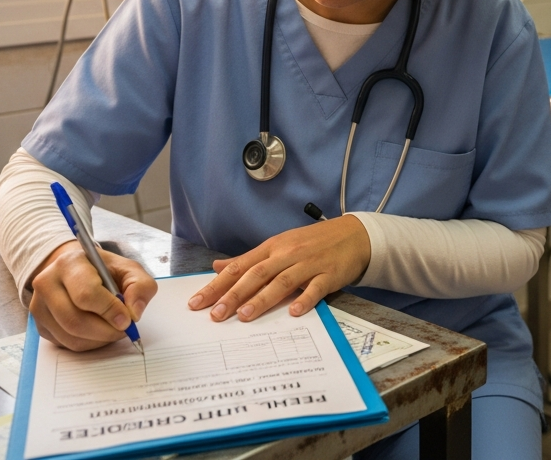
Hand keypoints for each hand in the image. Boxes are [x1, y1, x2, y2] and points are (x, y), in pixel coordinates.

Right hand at [29, 241, 156, 351]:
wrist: (79, 272)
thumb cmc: (105, 271)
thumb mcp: (129, 269)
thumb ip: (140, 286)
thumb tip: (135, 312)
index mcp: (69, 263)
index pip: (86, 294)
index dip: (109, 310)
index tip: (128, 319)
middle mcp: (47, 283)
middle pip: (75, 320)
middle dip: (106, 330)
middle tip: (124, 329)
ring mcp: (39, 306)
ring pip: (71, 336)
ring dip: (99, 339)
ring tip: (114, 328)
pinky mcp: (41, 325)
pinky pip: (66, 344)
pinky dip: (89, 344)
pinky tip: (99, 331)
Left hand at [188, 215, 370, 321]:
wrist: (353, 234)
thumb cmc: (312, 242)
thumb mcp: (278, 245)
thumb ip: (248, 259)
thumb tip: (218, 267)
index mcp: (272, 248)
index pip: (239, 266)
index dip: (217, 285)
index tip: (197, 302)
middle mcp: (287, 254)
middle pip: (256, 274)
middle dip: (234, 295)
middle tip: (215, 314)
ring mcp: (309, 263)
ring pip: (282, 281)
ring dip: (263, 298)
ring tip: (245, 316)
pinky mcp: (329, 274)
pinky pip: (316, 287)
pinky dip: (305, 299)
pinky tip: (295, 312)